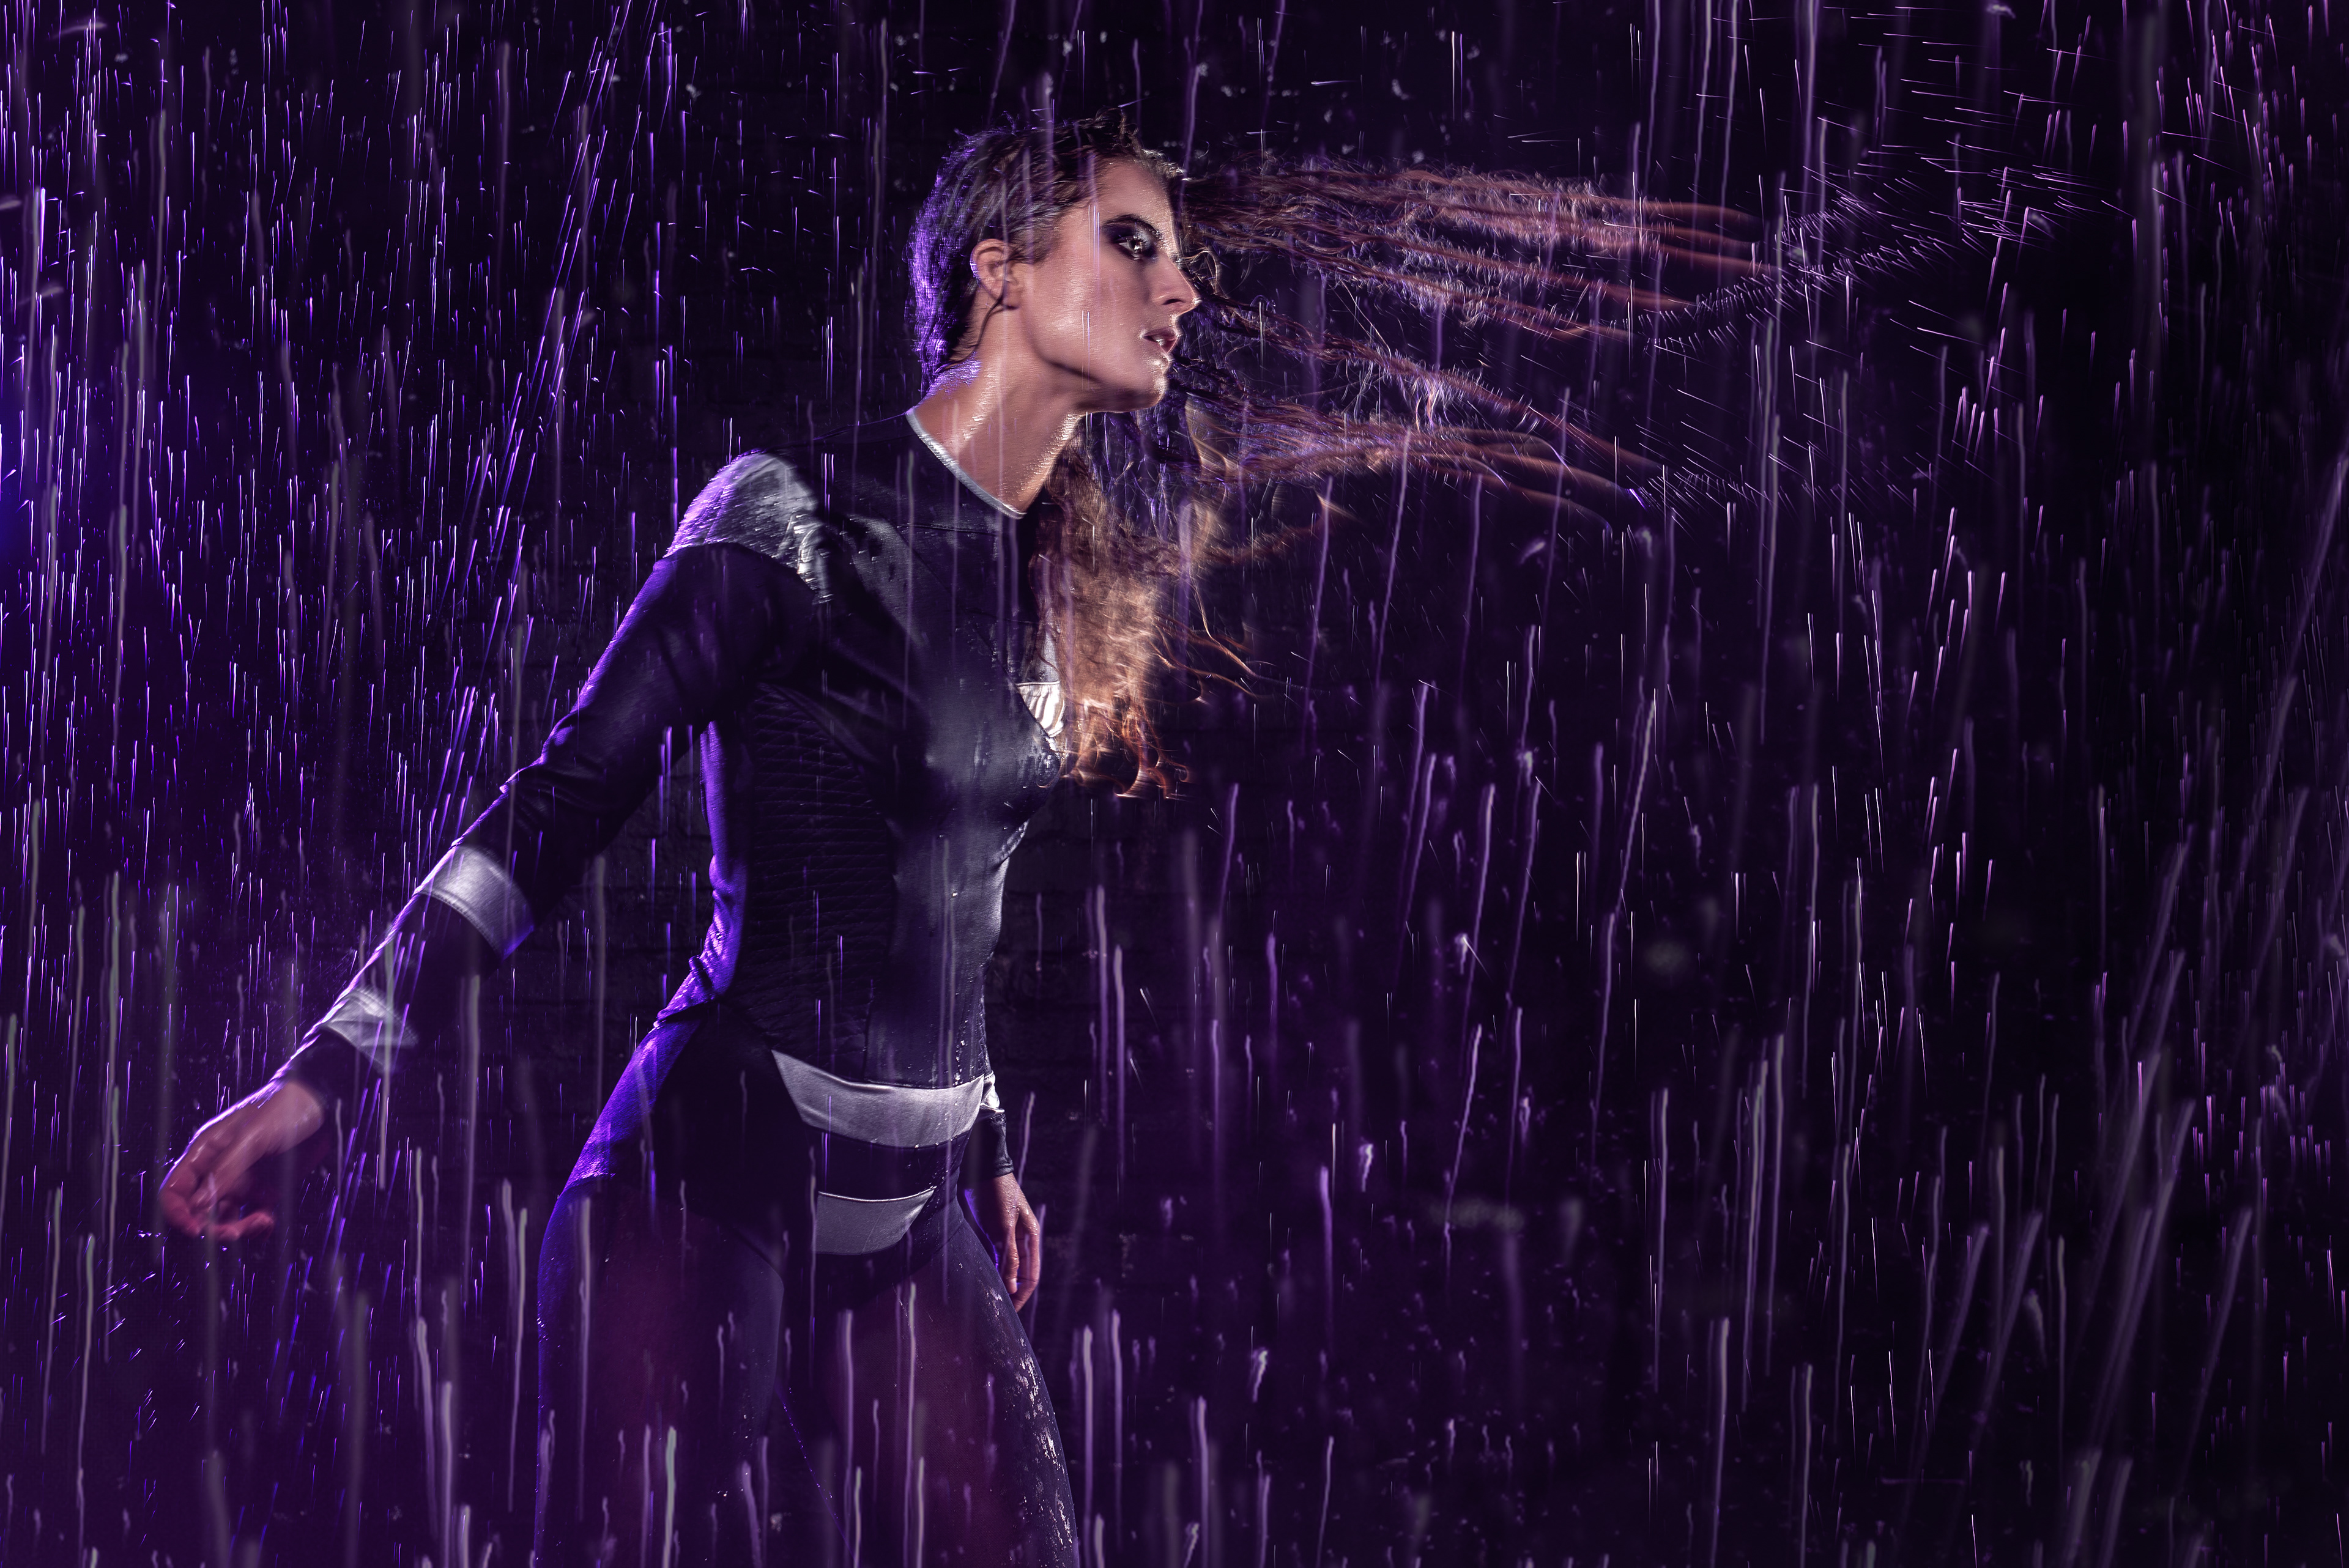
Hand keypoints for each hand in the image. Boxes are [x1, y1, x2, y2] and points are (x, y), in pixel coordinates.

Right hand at [158, 1078, 329, 1238]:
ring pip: (226, 1218)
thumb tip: (197, 1206)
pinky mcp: (266, 1188)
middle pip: (199, 1210)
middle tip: (235, 1233)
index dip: (177, 1212)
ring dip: (238, 1229)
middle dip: (213, 1226)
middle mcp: (219, 1169)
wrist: (322, 1105)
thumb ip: (224, 1171)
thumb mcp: (251, 1138)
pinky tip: (268, 1223)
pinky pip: (253, 1216)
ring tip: (261, 1222)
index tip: (193, 1229)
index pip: (175, 1189)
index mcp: (206, 1151)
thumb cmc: (283, 1109)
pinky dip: (258, 1226)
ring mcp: (242, 1180)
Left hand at [966, 1171, 1042, 1308]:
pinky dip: (988, 1269)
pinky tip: (978, 1278)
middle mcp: (1020, 1239)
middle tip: (996, 1310)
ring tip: (986, 1298)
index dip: (1021, 1296)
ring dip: (998, 1281)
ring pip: (1005, 1266)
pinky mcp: (991, 1231)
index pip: (1031, 1276)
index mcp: (1030, 1238)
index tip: (1010, 1313)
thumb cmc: (996, 1195)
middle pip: (1019, 1274)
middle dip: (1011, 1293)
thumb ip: (1010, 1257)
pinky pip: (993, 1256)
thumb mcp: (1003, 1227)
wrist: (981, 1168)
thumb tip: (1014, 1288)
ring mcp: (1006, 1235)